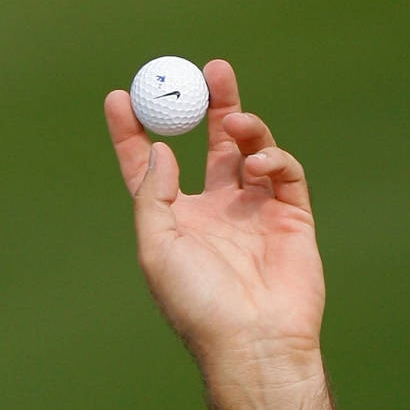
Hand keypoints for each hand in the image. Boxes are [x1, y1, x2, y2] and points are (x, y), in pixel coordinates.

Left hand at [105, 60, 325, 381]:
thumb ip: (153, 196)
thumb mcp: (156, 248)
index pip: (149, 168)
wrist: (253, 340)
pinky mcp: (290, 217)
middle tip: (208, 70)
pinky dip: (272, 158)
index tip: (120, 96)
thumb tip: (158, 149)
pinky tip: (258, 164)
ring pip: (249, 151)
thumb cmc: (196, 302)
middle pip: (208, 146)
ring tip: (234, 121)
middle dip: (209, 106)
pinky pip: (283, 173)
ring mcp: (253, 212)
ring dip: (242, 127)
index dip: (133, 132)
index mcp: (174, 222)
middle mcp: (213, 212)